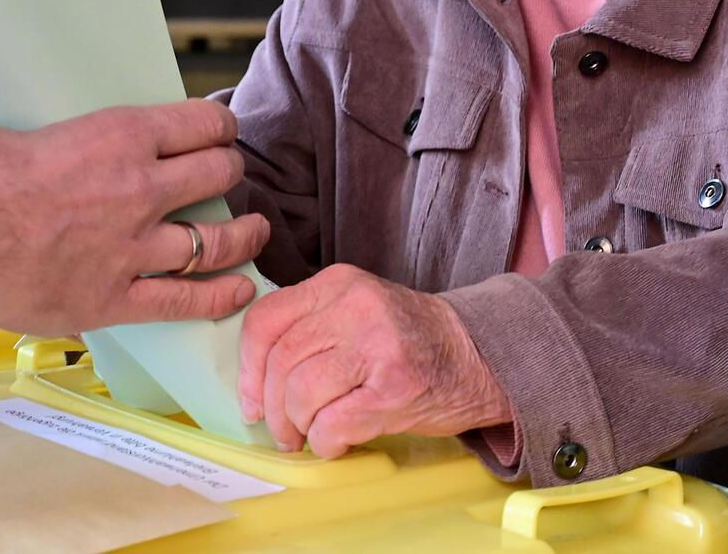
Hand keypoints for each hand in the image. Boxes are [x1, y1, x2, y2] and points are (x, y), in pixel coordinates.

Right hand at [0, 100, 272, 335]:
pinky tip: (238, 291)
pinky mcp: (114, 297)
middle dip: (230, 173)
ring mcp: (132, 246)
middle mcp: (139, 187)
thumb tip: (70, 150)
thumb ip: (71, 146)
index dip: (218, 127)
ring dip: (242, 235)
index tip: (221, 132)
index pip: (199, 123)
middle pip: (216, 176)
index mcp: (121, 135)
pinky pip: (184, 301)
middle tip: (231, 176)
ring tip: (254, 232)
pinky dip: (218, 297)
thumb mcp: (31, 132)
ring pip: (214, 240)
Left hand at [238, 264, 513, 457]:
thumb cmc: (409, 341)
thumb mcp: (356, 310)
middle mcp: (355, 307)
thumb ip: (310, 327)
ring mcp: (377, 346)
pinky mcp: (394, 389)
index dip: (248, 369)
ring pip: (300, 395)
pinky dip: (326, 443)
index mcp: (338, 283)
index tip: (252, 401)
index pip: (265, 321)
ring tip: (312, 436)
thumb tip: (255, 381)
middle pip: (280, 363)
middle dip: (272, 409)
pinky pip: (333, 425)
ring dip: (298, 429)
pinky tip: (340, 442)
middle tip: (283, 432)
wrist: (479, 356)